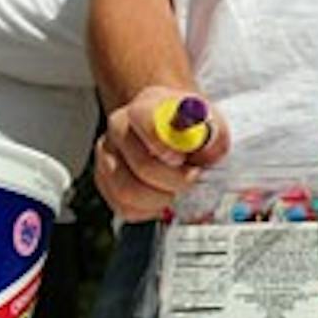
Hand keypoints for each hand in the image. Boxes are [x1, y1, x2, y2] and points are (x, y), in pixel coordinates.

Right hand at [93, 86, 229, 221]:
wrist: (173, 131)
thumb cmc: (189, 128)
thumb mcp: (210, 123)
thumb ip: (212, 135)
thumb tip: (207, 149)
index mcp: (144, 107)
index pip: (144, 121)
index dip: (164, 145)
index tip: (182, 159)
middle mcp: (119, 128)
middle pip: (141, 165)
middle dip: (173, 181)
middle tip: (191, 180)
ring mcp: (107, 155)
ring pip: (127, 192)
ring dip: (160, 199)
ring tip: (176, 190)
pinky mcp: (105, 182)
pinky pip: (123, 208)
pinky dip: (148, 210)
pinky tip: (161, 196)